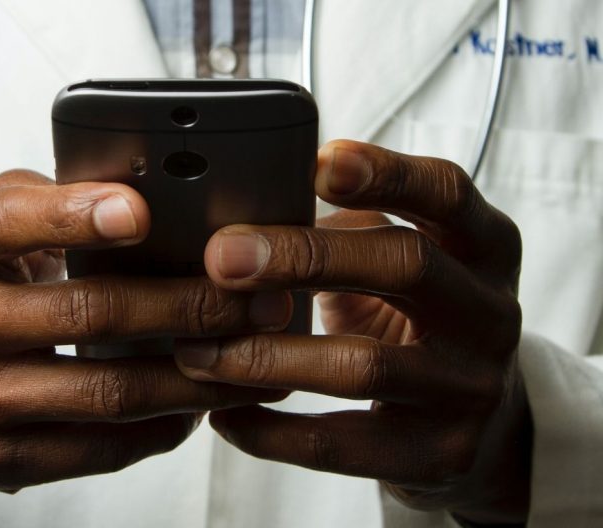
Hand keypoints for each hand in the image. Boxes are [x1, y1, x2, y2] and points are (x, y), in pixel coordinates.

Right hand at [0, 170, 289, 527]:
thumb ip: (48, 202)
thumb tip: (148, 192)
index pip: (8, 223)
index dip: (75, 216)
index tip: (142, 212)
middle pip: (89, 314)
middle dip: (191, 306)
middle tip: (260, 300)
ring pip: (108, 392)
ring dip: (196, 377)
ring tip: (253, 358)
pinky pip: (97, 448)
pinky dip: (161, 427)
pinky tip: (199, 405)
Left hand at [174, 141, 530, 524]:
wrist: (485, 421)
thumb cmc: (419, 319)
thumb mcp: (404, 263)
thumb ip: (350, 232)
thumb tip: (243, 220)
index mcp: (484, 248)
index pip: (447, 193)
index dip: (385, 173)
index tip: (316, 162)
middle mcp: (490, 313)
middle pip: (405, 265)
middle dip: (304, 256)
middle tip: (222, 257)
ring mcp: (471, 388)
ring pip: (363, 365)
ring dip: (266, 355)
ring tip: (197, 350)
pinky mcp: (440, 454)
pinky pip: (340, 445)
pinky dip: (271, 431)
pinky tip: (224, 413)